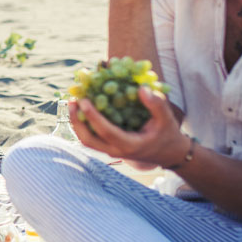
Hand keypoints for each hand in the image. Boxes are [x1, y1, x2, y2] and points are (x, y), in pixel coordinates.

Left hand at [70, 86, 191, 169]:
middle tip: (72, 100)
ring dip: (76, 123)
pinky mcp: (108, 148)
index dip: (93, 116)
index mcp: (130, 145)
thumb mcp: (167, 119)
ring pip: (86, 140)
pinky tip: (81, 108)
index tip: (83, 100)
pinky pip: (91, 138)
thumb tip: (142, 88)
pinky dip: (83, 124)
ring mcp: (110, 151)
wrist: (169, 153)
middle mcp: (116, 151)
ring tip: (73, 102)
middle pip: (88, 140)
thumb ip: (157, 104)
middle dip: (76, 121)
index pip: (106, 131)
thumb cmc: (168, 134)